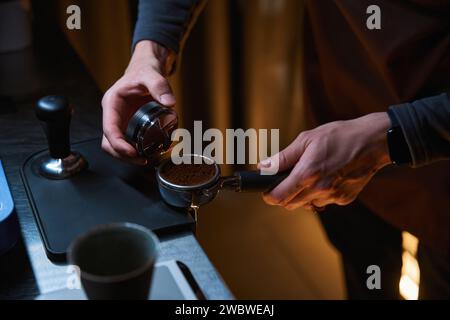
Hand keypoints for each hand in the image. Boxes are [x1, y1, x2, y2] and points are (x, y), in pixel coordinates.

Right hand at [101, 40, 175, 164]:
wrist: (147, 69)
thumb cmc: (144, 70)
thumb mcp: (151, 74)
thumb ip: (160, 86)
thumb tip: (170, 102)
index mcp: (112, 103)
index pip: (109, 129)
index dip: (118, 144)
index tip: (132, 153)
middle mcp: (113, 115)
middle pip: (109, 142)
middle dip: (123, 155)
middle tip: (142, 160)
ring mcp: (121, 122)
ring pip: (117, 146)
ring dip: (129, 157)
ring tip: (146, 160)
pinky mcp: (130, 126)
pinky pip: (129, 142)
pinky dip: (137, 151)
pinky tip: (149, 153)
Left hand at [260, 112, 391, 210]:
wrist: (373, 142)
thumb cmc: (340, 136)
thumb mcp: (307, 140)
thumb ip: (283, 157)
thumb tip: (264, 167)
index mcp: (307, 173)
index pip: (278, 197)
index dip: (269, 195)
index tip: (267, 189)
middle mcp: (319, 189)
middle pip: (290, 204)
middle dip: (284, 195)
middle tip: (288, 179)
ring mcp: (333, 196)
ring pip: (307, 204)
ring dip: (302, 195)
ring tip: (311, 175)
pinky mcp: (344, 199)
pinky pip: (324, 202)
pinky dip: (320, 194)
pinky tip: (327, 177)